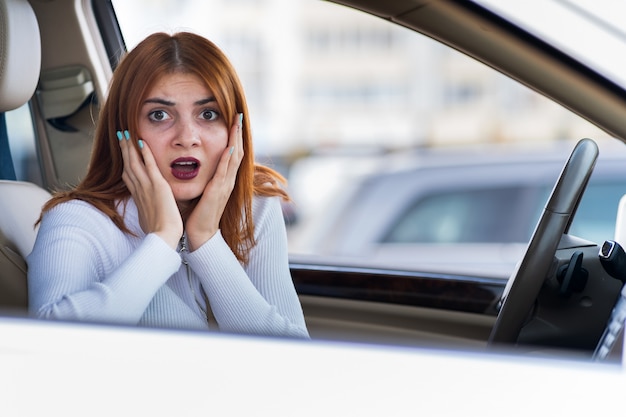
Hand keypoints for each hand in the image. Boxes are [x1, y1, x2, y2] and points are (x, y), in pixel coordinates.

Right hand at [118, 130, 182, 248]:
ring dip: (130, 146)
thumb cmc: (159, 232)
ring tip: (126, 133)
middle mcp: (139, 190)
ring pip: (134, 162)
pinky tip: (141, 141)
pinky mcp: (157, 186)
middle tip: (120, 135)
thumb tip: (149, 211)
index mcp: (137, 197)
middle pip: (127, 165)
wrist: (162, 237)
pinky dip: (145, 152)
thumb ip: (148, 211)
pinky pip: (149, 165)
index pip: (128, 176)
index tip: (122, 153)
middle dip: (123, 150)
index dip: (124, 163)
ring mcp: (147, 187)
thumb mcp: (149, 219)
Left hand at [185, 114, 243, 250]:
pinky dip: (228, 159)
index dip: (234, 137)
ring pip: (234, 158)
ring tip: (237, 123)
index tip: (234, 121)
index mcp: (224, 180)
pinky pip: (224, 172)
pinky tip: (229, 146)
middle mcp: (228, 181)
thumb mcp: (204, 190)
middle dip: (238, 133)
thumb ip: (204, 177)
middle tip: (239, 115)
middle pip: (238, 151)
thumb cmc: (198, 214)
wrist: (200, 234)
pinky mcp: (217, 192)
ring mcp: (225, 186)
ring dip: (236, 139)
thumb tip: (196, 163)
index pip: (232, 154)